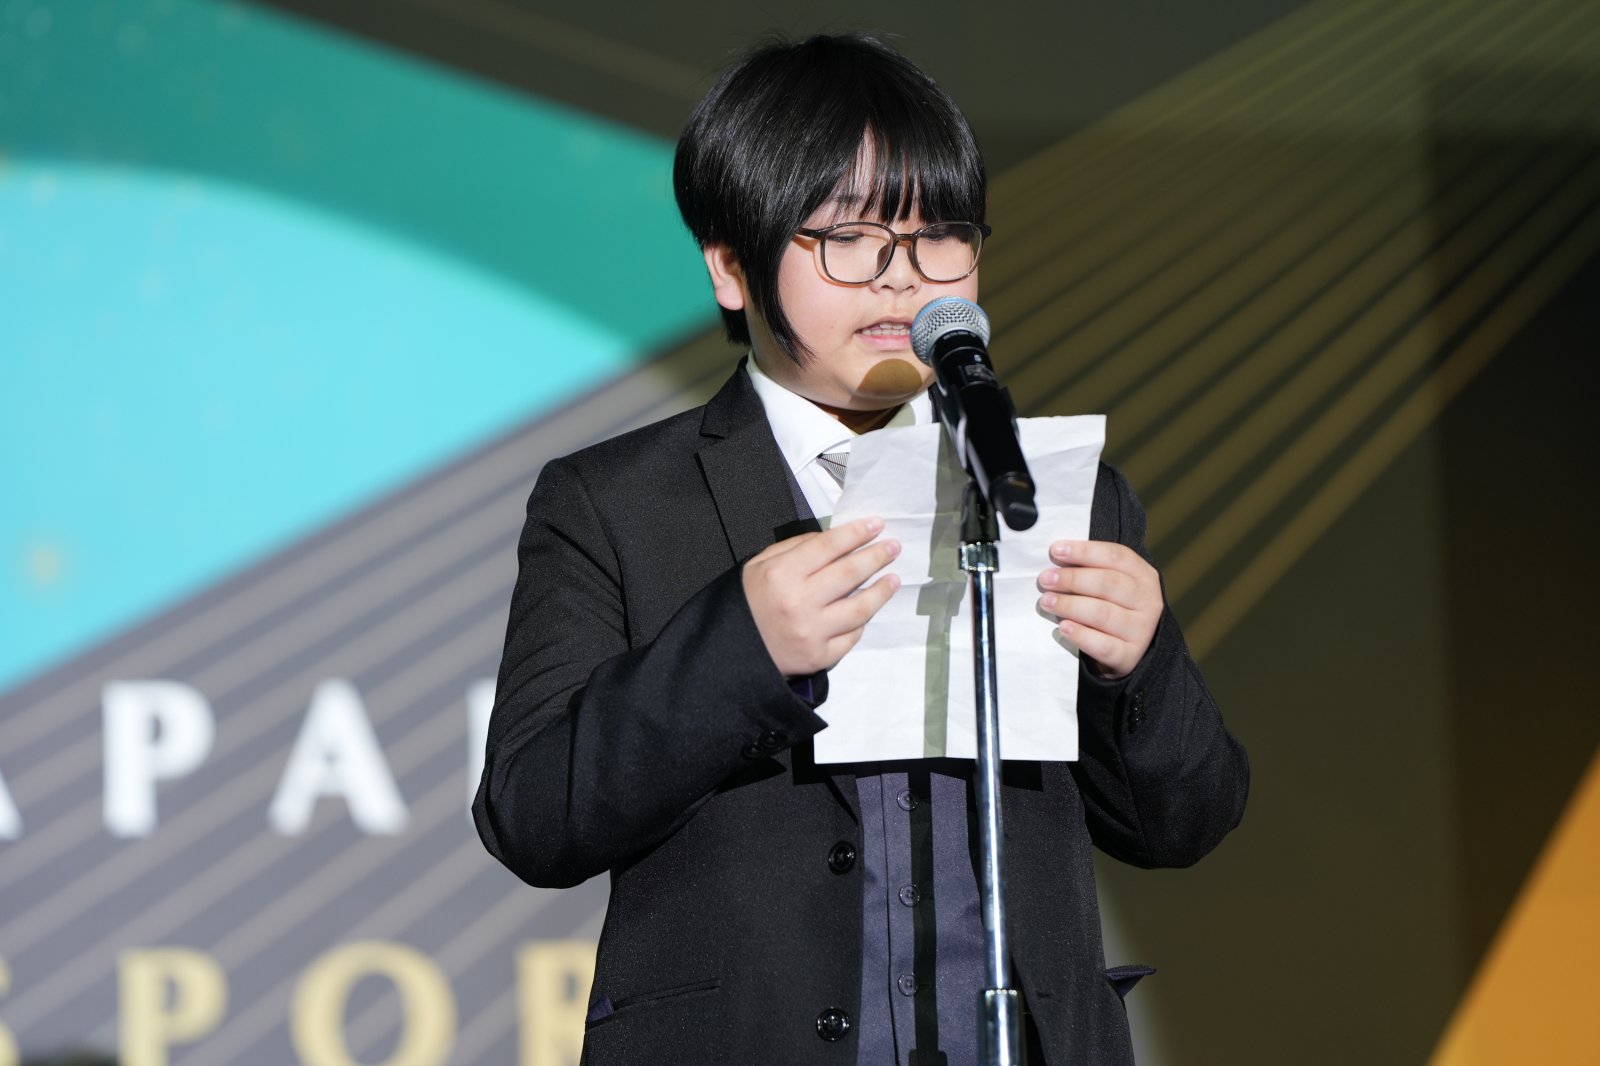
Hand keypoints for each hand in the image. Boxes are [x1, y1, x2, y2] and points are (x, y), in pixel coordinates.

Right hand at [742, 517, 901, 676]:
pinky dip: (862, 621)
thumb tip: (835, 540)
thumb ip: (796, 548)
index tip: (876, 525)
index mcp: (782, 575)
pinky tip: (869, 609)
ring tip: (893, 578)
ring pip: (860, 607)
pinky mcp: (820, 657)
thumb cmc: (747, 604)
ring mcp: (812, 632)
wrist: (731, 651)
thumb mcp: (760, 565)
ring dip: (882, 590)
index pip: (829, 546)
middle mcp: (800, 603)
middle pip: (850, 573)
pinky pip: (852, 636)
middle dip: (877, 555)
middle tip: (893, 546)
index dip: (857, 533)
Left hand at [1037, 540, 1161, 679]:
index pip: (1116, 556)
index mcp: (1144, 576)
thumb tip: (1057, 555)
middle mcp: (1148, 601)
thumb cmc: (1112, 607)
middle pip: (1108, 583)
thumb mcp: (1109, 584)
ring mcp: (1141, 630)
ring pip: (1102, 613)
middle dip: (1072, 579)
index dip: (1084, 551)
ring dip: (1070, 605)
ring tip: (1047, 602)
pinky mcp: (1130, 656)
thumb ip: (1090, 569)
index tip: (1055, 551)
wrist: (1128, 650)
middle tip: (1045, 579)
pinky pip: (1103, 645)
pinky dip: (1081, 635)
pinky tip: (1063, 627)